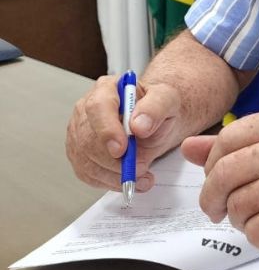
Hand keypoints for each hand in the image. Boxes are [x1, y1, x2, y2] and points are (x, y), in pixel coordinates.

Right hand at [66, 76, 183, 191]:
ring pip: (86, 161)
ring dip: (115, 175)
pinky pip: (88, 174)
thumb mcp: (167, 100)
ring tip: (141, 175)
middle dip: (115, 161)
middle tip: (141, 167)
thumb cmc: (157, 108)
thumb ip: (155, 108)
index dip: (107, 131)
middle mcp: (87, 109)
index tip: (122, 149)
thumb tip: (138, 125)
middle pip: (88, 140)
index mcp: (107, 88)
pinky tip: (128, 179)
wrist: (154, 122)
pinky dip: (110, 181)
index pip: (98, 107)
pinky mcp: (79, 153)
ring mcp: (79, 132)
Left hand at [182, 108, 258, 256]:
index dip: (211, 164)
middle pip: (225, 172)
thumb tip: (188, 147)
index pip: (227, 138)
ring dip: (239, 219)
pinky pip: (256, 230)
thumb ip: (236, 146)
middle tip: (218, 209)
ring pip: (238, 204)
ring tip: (257, 216)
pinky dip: (257, 235)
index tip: (216, 180)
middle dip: (213, 197)